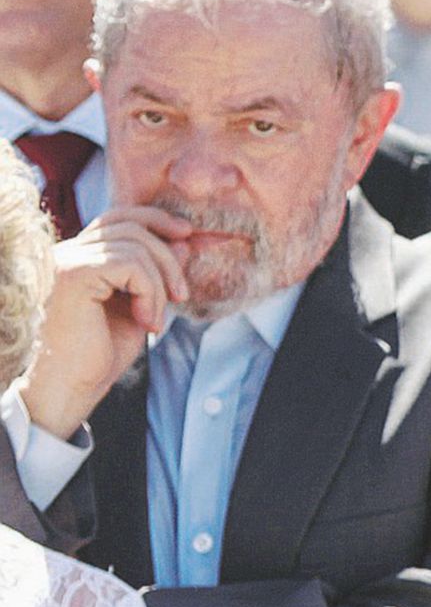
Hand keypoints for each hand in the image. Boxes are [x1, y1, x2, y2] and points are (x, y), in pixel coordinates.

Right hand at [17, 207, 190, 437]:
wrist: (72, 389)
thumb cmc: (101, 354)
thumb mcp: (142, 305)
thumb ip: (158, 271)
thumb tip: (184, 239)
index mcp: (79, 257)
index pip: (118, 217)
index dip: (156, 219)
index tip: (187, 234)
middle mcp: (67, 252)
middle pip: (131, 227)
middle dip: (168, 258)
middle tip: (182, 296)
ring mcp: (66, 261)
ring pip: (135, 246)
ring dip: (161, 284)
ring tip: (156, 321)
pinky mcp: (73, 275)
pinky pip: (130, 265)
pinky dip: (150, 292)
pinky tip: (147, 322)